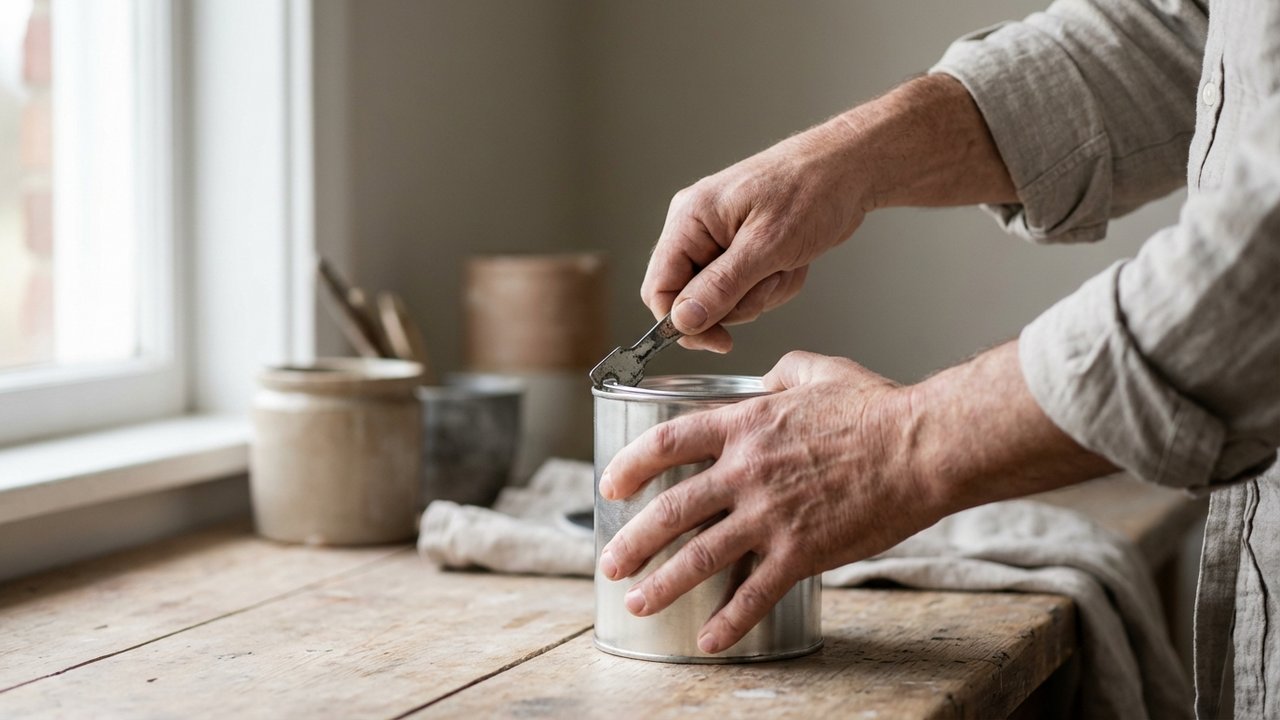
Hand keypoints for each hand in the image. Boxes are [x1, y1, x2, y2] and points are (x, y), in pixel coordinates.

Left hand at [596, 351, 943, 653]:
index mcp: (744, 426)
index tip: (611, 485)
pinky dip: (728, 622)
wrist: (920, 447)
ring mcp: (769, 516)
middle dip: (630, 541)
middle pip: (669, 510)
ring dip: (661, 586)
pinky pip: (754, 594)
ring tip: (638, 604)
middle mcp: (745, 473)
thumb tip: (767, 376)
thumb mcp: (820, 371)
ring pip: (698, 557)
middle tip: (610, 562)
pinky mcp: (800, 553)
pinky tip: (708, 640)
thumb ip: (784, 372)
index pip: (666, 444)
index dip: (631, 467)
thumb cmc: (877, 407)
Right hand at [642, 123, 870, 352]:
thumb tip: (683, 319)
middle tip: (769, 280)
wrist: (848, 170)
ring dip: (762, 293)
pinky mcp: (742, 250)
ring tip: (785, 263)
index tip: (718, 339)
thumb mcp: (767, 245)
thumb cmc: (812, 189)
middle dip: (737, 302)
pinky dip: (773, 285)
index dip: (683, 322)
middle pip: (693, 299)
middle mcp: (697, 230)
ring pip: (725, 300)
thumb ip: (721, 286)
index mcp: (690, 219)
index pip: (659, 288)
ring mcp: (719, 241)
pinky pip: (747, 290)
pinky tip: (792, 261)